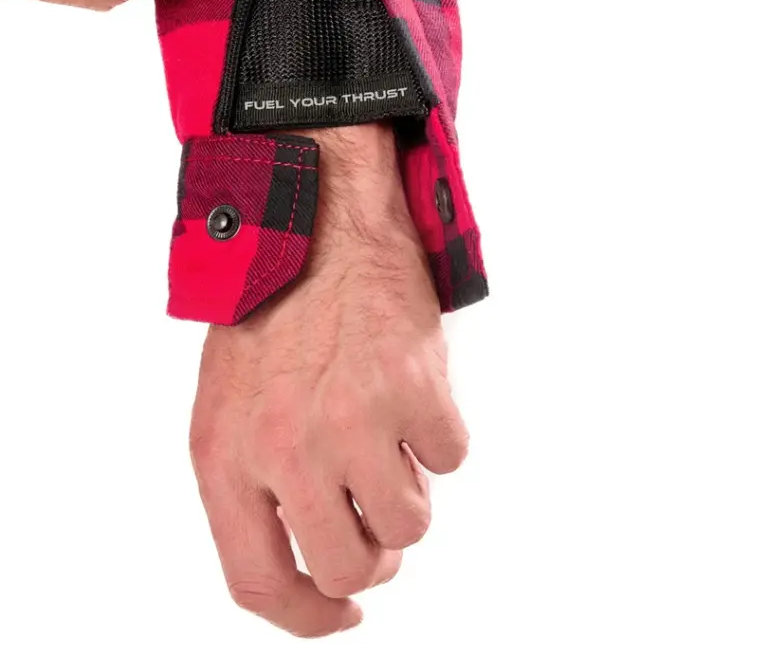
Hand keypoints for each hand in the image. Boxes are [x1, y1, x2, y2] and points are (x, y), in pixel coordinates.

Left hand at [189, 123, 468, 637]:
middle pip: (348, 566)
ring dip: (410, 489)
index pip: (261, 582)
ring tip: (392, 432)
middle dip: (375, 555)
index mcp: (226, 456)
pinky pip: (451, 458)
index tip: (344, 614)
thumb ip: (257, 483)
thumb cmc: (275, 310)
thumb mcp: (230, 402)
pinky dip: (440, 434)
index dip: (309, 617)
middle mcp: (287, 450)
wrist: (320, 220)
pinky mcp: (412, 391)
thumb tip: (317, 555)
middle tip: (379, 512)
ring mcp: (353, 421)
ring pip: (410, 523)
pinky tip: (414, 388)